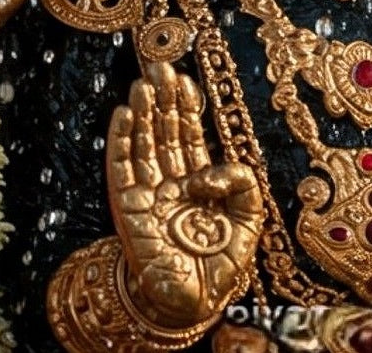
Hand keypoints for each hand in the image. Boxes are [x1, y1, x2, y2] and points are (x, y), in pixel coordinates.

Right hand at [108, 62, 263, 328]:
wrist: (196, 303)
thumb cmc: (223, 264)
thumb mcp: (250, 216)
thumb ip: (241, 181)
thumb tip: (210, 169)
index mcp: (200, 181)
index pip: (190, 134)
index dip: (186, 107)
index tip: (184, 79)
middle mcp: (172, 181)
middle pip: (165, 131)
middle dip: (163, 100)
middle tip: (160, 67)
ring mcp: (149, 193)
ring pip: (144, 143)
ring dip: (142, 112)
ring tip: (143, 83)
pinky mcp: (128, 208)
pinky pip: (121, 168)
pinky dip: (121, 140)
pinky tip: (123, 115)